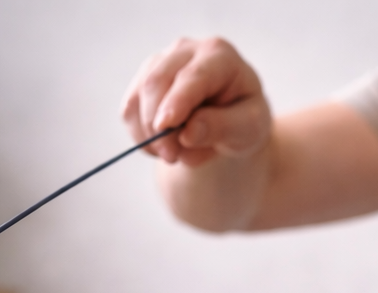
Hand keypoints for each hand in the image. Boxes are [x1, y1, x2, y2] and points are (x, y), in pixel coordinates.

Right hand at [121, 37, 271, 168]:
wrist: (230, 118)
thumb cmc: (244, 118)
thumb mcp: (248, 127)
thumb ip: (222, 127)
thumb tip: (188, 133)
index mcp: (219, 55)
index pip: (193, 76)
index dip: (177, 101)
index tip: (164, 126)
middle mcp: (186, 50)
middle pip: (157, 81)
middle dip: (158, 124)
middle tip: (171, 158)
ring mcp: (160, 62)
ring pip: (138, 97)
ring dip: (150, 135)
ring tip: (176, 155)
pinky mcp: (142, 81)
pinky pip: (129, 111)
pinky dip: (141, 136)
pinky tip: (163, 147)